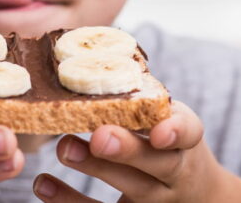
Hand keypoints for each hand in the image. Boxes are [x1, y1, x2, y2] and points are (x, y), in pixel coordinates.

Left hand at [32, 100, 240, 202]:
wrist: (197, 198)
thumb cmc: (166, 145)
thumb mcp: (164, 120)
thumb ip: (137, 97)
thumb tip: (81, 52)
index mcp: (184, 139)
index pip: (189, 132)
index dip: (176, 131)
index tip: (159, 131)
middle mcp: (174, 172)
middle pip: (156, 163)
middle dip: (126, 149)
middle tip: (98, 135)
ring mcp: (154, 201)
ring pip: (130, 190)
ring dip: (95, 170)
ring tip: (64, 147)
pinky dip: (69, 202)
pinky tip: (42, 183)